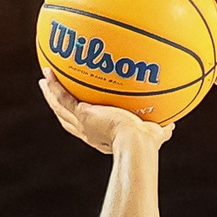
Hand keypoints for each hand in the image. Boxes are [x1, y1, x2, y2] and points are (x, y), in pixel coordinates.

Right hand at [40, 68, 173, 152]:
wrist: (136, 145)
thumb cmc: (147, 145)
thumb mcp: (154, 134)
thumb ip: (161, 129)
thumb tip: (172, 124)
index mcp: (101, 136)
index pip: (85, 126)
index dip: (79, 117)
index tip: (78, 108)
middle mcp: (88, 131)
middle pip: (66, 117)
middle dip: (58, 105)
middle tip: (51, 91)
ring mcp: (82, 124)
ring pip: (59, 107)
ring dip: (50, 94)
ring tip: (43, 79)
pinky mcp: (81, 115)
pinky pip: (62, 97)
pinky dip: (54, 85)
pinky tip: (47, 71)